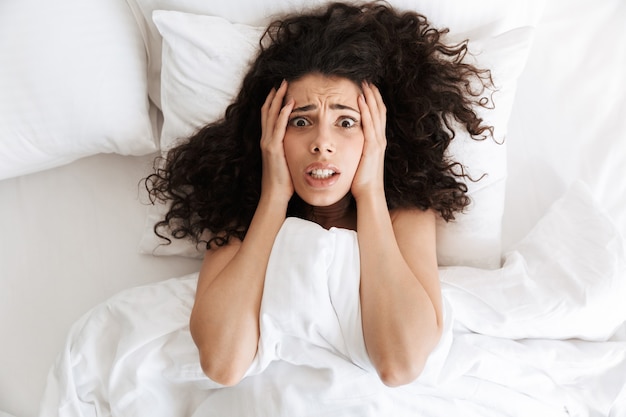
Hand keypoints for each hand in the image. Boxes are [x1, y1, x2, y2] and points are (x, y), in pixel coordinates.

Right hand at [260, 80, 294, 204]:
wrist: (275, 195)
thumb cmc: (283, 182)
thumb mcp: (286, 161)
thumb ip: (290, 151)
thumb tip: (300, 145)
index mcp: (269, 142)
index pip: (269, 117)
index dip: (274, 102)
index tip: (281, 90)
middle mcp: (265, 140)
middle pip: (267, 111)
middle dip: (275, 95)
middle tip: (282, 81)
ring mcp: (267, 143)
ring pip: (270, 115)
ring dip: (278, 99)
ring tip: (285, 85)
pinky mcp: (273, 148)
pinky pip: (278, 127)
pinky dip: (283, 114)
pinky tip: (290, 103)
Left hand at [352, 82, 386, 200]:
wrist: (369, 193)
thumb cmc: (362, 181)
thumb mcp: (359, 161)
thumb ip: (357, 150)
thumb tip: (348, 145)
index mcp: (376, 142)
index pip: (377, 116)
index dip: (373, 102)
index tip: (366, 89)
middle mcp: (379, 139)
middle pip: (379, 110)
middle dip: (373, 94)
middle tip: (366, 80)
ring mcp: (377, 141)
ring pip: (376, 113)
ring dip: (370, 97)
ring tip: (364, 84)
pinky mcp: (372, 146)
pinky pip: (369, 124)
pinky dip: (366, 110)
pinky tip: (360, 99)